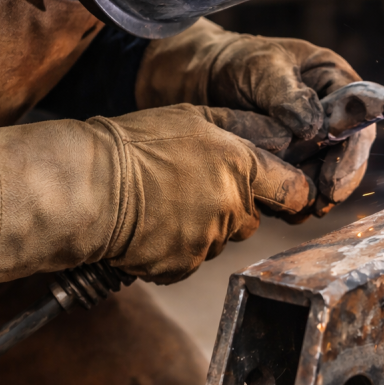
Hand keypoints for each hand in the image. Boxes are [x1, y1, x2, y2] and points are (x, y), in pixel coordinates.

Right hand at [0, 105, 313, 285]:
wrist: (87, 187)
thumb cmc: (135, 144)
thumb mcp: (192, 117)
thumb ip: (242, 127)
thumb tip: (282, 133)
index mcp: (241, 167)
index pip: (295, 191)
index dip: (293, 193)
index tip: (287, 193)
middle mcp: (232, 207)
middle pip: (253, 218)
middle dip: (234, 208)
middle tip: (194, 190)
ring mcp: (208, 241)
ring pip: (220, 239)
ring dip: (202, 228)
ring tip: (165, 205)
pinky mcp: (182, 267)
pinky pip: (191, 260)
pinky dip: (176, 249)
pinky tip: (152, 227)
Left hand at [135, 19, 373, 215]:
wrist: (200, 78)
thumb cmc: (236, 62)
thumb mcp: (262, 68)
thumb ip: (288, 95)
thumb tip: (314, 129)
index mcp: (335, 82)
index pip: (360, 121)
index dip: (352, 154)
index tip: (334, 180)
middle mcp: (332, 114)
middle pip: (349, 154)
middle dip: (338, 181)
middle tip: (322, 203)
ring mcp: (313, 139)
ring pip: (328, 174)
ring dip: (317, 194)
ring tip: (299, 210)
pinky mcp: (293, 160)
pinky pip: (303, 184)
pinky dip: (295, 199)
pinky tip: (282, 209)